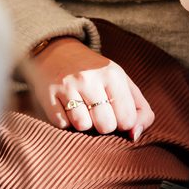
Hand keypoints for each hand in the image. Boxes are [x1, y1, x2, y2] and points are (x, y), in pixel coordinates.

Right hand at [27, 37, 154, 139]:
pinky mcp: (48, 95)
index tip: (116, 112)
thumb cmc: (97, 74)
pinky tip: (66, 106)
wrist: (57, 52)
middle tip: (97, 110)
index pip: (127, 119)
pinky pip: (62, 125)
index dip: (123, 122)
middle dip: (103, 125)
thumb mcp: (122, 83)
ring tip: (82, 107)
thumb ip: (140, 109)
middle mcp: (90, 78)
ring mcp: (67, 86)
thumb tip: (135, 136)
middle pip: (106, 126)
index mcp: (113, 74)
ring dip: (83, 123)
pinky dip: (66, 121)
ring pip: (83, 127)